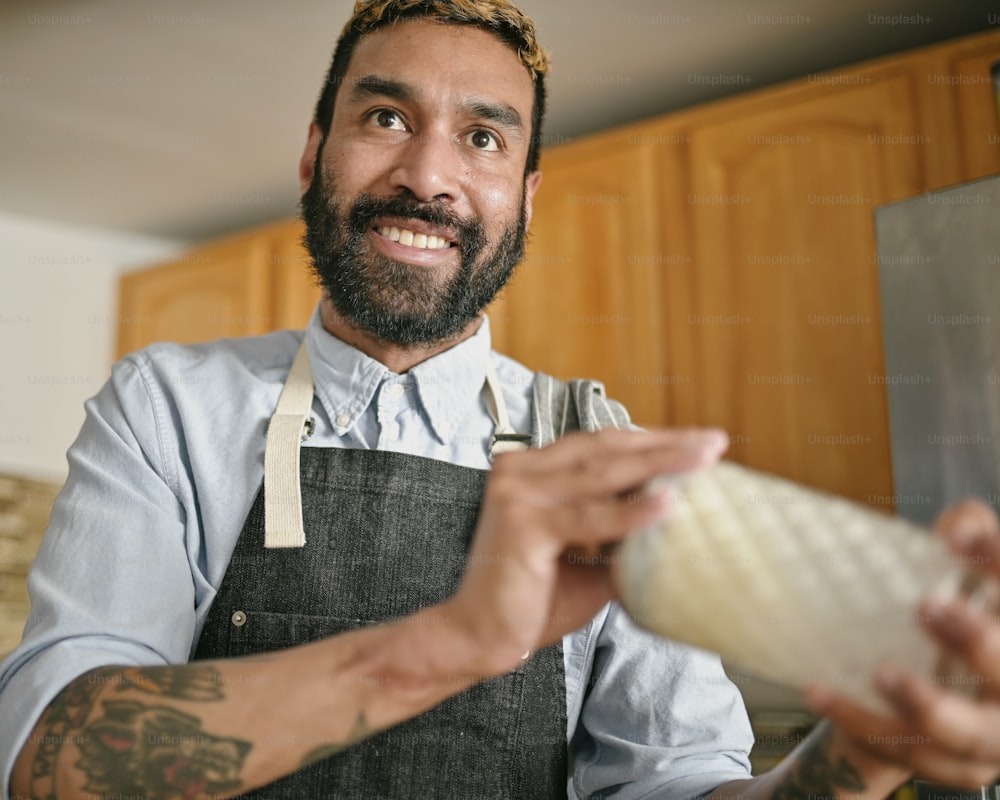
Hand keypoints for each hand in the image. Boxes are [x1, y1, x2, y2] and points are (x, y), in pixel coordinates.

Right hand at [442, 427, 727, 676]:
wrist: (480, 638)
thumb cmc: (532, 600)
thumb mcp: (588, 559)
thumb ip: (623, 535)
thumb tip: (679, 524)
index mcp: (533, 470)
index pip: (601, 445)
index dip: (651, 440)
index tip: (698, 442)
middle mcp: (520, 470)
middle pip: (605, 448)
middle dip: (664, 443)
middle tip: (714, 442)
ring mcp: (518, 493)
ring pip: (601, 473)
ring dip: (658, 463)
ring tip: (703, 460)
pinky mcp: (523, 525)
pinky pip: (588, 517)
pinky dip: (631, 511)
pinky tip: (668, 503)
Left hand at [807, 499, 999, 788]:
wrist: (923, 700)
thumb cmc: (950, 623)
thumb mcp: (959, 572)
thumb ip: (967, 535)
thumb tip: (961, 526)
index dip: (998, 565)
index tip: (958, 539)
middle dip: (977, 642)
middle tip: (927, 605)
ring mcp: (988, 738)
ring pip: (967, 734)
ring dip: (925, 705)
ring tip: (882, 673)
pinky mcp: (944, 765)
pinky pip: (902, 751)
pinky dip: (858, 721)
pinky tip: (819, 690)